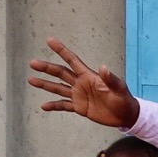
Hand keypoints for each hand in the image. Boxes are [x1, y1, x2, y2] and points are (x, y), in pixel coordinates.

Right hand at [26, 39, 142, 128]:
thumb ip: (111, 79)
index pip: (72, 60)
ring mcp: (79, 95)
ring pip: (58, 88)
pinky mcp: (79, 107)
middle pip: (60, 73)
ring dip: (45, 84)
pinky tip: (43, 106)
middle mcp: (81, 83)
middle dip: (46, 68)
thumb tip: (104, 67)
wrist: (126, 116)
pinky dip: (53, 106)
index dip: (61, 50)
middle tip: (32, 63)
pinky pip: (63, 105)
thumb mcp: (119, 89)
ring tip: (31, 80)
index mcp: (89, 76)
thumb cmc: (124, 100)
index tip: (49, 40)